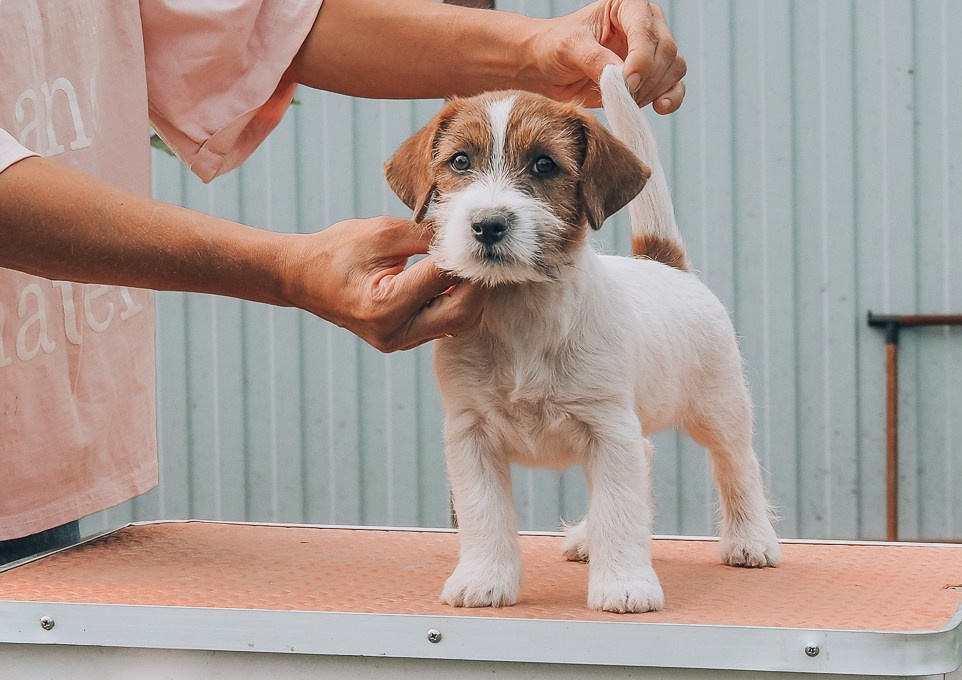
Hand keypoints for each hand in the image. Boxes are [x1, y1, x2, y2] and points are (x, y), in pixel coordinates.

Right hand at [281, 217, 487, 351]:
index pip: (443, 279)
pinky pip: (444, 324)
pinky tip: (456, 278)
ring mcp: (400, 341)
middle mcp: (395, 332)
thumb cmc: (337, 250)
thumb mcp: (383, 233)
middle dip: (478, 282)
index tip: (479, 237)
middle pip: (461, 312)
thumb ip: (427, 235)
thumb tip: (465, 233)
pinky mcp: (404, 339)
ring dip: (471, 294)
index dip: (465, 256)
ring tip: (472, 264)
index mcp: (385, 305)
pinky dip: (456, 301)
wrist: (302, 278)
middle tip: (485, 254)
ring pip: (458, 322)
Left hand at [533, 0, 685, 111]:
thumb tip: (623, 77)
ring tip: (626, 99)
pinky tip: (659, 107)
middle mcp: (645, 23)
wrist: (544, 69)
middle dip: (647, 77)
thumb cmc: (554, 47)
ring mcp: (650, 51)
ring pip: (673, 68)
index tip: (626, 81)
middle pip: (665, 51)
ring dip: (654, 90)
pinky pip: (674, 86)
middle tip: (622, 93)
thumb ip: (595, 59)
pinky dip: (670, 98)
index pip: (647, 30)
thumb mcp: (569, 47)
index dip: (641, 59)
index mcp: (627, 5)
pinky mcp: (650, 77)